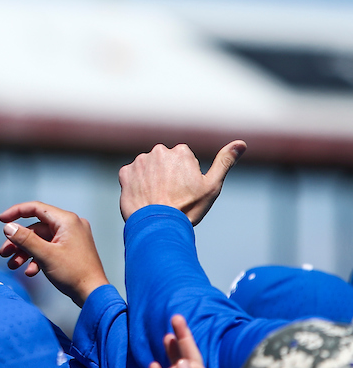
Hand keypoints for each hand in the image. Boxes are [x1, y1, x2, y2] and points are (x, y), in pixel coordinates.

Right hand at [0, 202, 108, 306]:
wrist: (93, 294)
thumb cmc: (75, 274)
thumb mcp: (45, 255)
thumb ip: (25, 239)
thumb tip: (8, 227)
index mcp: (67, 221)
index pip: (36, 208)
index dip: (16, 212)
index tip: (1, 220)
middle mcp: (70, 226)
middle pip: (36, 228)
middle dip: (18, 241)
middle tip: (4, 252)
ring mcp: (71, 238)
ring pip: (40, 240)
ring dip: (25, 252)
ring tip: (13, 264)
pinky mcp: (70, 250)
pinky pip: (48, 248)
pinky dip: (37, 258)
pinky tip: (30, 271)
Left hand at [119, 141, 245, 224]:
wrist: (159, 225)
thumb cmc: (188, 207)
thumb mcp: (212, 185)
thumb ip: (225, 161)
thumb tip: (241, 143)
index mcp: (180, 151)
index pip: (183, 161)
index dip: (186, 178)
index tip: (185, 191)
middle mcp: (158, 151)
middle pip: (165, 163)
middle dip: (167, 176)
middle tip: (171, 196)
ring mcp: (139, 161)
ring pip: (148, 169)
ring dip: (151, 180)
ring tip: (157, 199)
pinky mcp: (125, 173)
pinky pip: (132, 177)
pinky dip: (137, 186)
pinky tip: (144, 198)